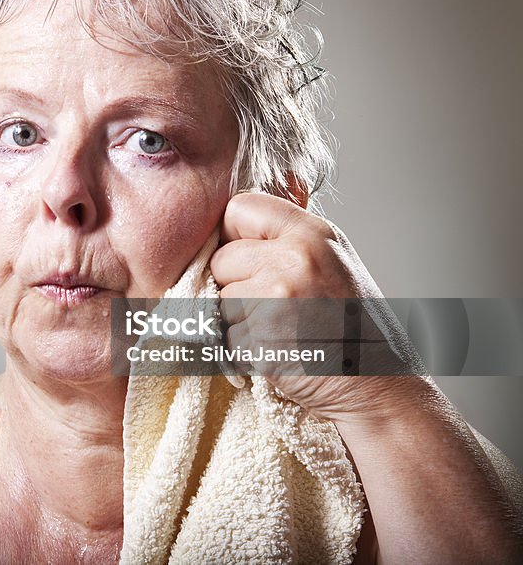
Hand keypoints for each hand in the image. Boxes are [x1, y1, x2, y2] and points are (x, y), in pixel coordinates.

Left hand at [210, 192, 416, 420]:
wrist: (375, 385)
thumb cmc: (349, 324)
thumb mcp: (331, 260)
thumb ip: (285, 238)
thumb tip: (230, 224)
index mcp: (312, 234)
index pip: (239, 208)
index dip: (232, 233)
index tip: (244, 254)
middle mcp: (294, 261)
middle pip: (220, 259)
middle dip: (232, 282)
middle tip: (270, 303)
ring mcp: (275, 301)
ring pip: (218, 300)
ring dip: (236, 318)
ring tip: (278, 328)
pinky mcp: (260, 339)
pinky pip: (224, 337)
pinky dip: (241, 348)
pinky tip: (276, 349)